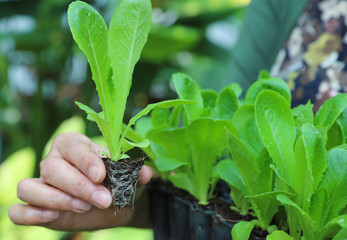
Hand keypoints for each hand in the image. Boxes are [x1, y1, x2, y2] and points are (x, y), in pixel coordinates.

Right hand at [8, 132, 151, 230]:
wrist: (116, 204)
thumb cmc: (120, 183)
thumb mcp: (131, 177)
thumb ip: (136, 174)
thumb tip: (144, 174)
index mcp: (75, 145)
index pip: (72, 147)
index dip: (85, 161)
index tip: (102, 176)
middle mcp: (54, 161)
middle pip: (52, 168)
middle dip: (79, 186)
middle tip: (104, 199)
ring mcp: (43, 185)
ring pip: (29, 187)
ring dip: (56, 199)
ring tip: (83, 207)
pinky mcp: (38, 208)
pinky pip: (17, 210)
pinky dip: (28, 214)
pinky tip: (53, 216)